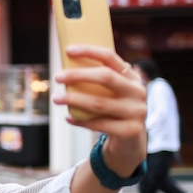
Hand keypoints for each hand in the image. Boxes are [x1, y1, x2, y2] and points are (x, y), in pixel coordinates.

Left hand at [52, 44, 146, 176]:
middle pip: (105, 77)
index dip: (89, 51)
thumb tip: (66, 71)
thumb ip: (98, 83)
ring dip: (73, 99)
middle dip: (78, 75)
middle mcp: (137, 91)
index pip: (111, 57)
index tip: (68, 50)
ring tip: (56, 98)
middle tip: (57, 77)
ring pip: (99, 103)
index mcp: (131, 77)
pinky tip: (68, 117)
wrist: (131, 141)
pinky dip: (80, 120)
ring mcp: (136, 111)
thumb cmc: (114, 112)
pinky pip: (99, 124)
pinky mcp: (130, 130)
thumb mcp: (111, 94)